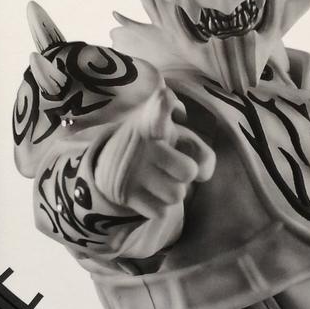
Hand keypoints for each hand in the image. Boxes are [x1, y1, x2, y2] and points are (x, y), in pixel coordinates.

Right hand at [94, 85, 215, 219]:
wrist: (106, 162)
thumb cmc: (154, 145)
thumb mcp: (170, 131)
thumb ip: (196, 148)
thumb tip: (203, 172)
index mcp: (153, 123)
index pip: (159, 108)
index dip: (163, 103)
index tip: (163, 96)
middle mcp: (143, 145)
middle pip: (188, 171)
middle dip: (187, 173)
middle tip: (174, 168)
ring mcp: (132, 171)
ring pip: (176, 195)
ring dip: (173, 192)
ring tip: (161, 181)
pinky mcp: (124, 193)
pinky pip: (160, 212)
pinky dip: (158, 207)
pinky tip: (149, 193)